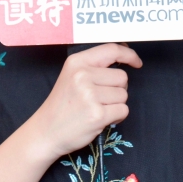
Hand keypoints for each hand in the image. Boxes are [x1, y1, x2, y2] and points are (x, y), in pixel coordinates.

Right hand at [29, 43, 142, 160]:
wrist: (46, 131)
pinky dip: (117, 117)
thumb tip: (123, 58)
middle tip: (99, 99)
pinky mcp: (97, 114)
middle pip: (122, 77)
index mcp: (77, 62)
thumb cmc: (62, 105)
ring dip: (116, 104)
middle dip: (117, 89)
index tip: (136, 62)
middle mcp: (83, 75)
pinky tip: (101, 119)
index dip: (129, 55)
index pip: (111, 50)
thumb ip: (94, 66)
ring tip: (97, 109)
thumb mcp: (71, 76)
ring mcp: (90, 95)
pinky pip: (123, 110)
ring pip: (124, 95)